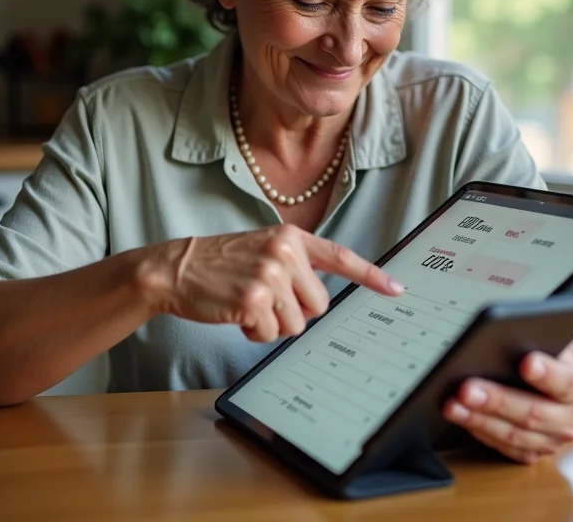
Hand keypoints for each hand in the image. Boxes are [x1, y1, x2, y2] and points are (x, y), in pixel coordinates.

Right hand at [138, 224, 403, 341]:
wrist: (177, 267)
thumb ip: (295, 265)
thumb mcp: (263, 250)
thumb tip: (322, 300)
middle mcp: (284, 253)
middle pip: (319, 306)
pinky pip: (270, 334)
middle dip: (296, 312)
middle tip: (266, 299)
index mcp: (291, 238)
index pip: (340, 257)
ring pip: (296, 325)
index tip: (396, 289)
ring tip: (248, 304)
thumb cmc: (221, 263)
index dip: (370, 276)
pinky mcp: (252, 299)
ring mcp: (269, 275)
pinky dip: (254, 333)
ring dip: (273, 325)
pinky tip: (236, 314)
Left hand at [442, 350, 572, 463]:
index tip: (526, 362)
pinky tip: (461, 419)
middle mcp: (568, 420)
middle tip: (466, 389)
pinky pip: (504, 448)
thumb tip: (496, 342)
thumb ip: (529, 345)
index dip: (546, 373)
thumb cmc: (543, 358)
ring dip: (478, 421)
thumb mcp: (544, 344)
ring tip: (452, 406)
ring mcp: (551, 441)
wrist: (555, 382)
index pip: (563, 381)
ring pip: (513, 435)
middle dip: (496, 401)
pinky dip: (480, 433)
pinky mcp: (532, 453)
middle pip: (531, 413)